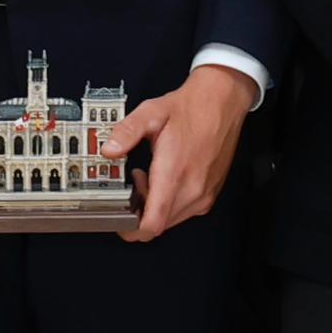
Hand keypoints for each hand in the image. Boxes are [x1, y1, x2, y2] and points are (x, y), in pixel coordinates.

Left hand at [109, 63, 257, 241]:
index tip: (119, 221)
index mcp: (174, 173)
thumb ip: (126, 132)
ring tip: (150, 177)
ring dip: (154, 207)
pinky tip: (166, 180)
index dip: (131, 230)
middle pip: (158, 225)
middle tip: (134, 184)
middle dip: (139, 212)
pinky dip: (170, 204)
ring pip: (170, 220)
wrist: (222, 102)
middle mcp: (192, 190)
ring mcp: (203, 195)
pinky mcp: (210, 194)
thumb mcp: (151, 113)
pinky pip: (184, 212)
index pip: (152, 223)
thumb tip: (109, 150)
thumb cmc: (192, 108)